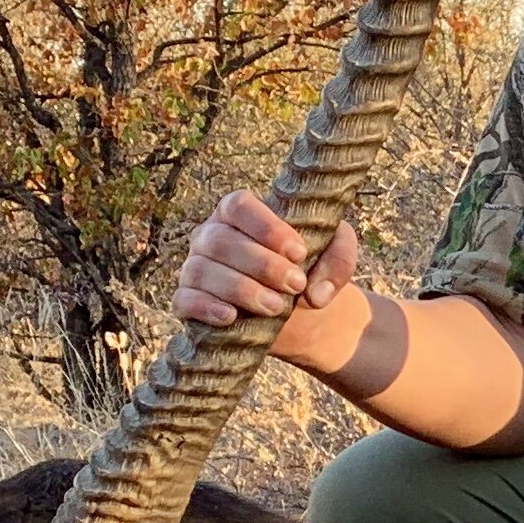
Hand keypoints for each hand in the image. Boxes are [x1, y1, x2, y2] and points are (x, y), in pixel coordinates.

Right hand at [171, 190, 356, 353]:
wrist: (298, 312)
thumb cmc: (310, 270)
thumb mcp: (335, 254)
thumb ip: (339, 258)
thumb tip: (316, 294)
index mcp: (239, 214)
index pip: (238, 205)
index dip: (266, 227)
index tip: (299, 252)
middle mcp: (210, 235)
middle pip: (221, 240)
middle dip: (261, 264)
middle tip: (295, 284)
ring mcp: (194, 267)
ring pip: (201, 270)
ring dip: (241, 289)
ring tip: (277, 307)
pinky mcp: (186, 300)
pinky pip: (184, 300)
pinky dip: (206, 307)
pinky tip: (232, 317)